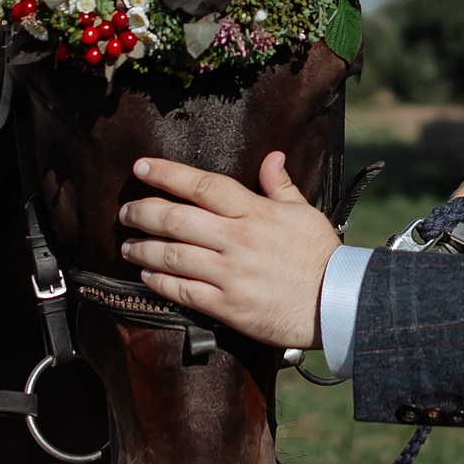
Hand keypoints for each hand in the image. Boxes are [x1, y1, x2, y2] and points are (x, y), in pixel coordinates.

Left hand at [118, 153, 335, 349]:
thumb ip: (281, 186)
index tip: (141, 166)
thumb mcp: (305, 213)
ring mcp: (231, 274)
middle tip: (125, 211)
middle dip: (142, 212)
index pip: (202, 185)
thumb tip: (271, 157)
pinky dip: (159, 283)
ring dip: (143, 249)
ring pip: (173, 256)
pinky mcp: (228, 306)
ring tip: (127, 245)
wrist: (338, 303)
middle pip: (176, 219)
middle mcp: (238, 240)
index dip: (166, 174)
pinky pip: (183, 292)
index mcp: (255, 213)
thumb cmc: (322, 256)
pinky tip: (147, 277)